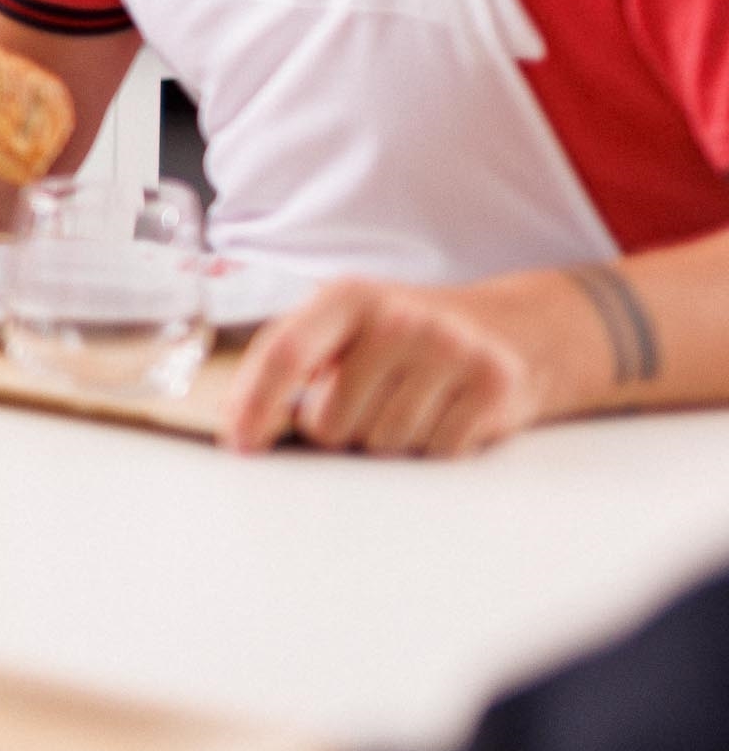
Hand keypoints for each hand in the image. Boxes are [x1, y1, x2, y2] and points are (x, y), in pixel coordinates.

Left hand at [224, 276, 557, 455]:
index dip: (255, 404)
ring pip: (383, 445)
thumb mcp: (344, 326)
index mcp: (348, 297)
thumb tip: (237, 421)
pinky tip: (447, 411)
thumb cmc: (405, 338)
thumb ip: (290, 361)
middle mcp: (399, 318)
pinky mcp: (493, 386)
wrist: (513, 329)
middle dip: (339, 429)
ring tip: (411, 402)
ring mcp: (451, 350)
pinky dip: (434, 445)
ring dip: (388, 440)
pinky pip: (435, 452)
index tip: (240, 443)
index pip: (287, 352)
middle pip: (331, 421)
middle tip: (368, 402)